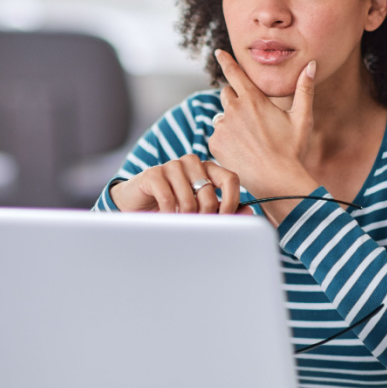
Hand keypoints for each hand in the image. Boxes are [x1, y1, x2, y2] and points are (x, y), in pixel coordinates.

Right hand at [109, 154, 240, 213]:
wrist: (137, 203)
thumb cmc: (172, 206)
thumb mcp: (200, 209)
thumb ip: (224, 209)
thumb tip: (249, 211)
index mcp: (207, 167)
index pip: (230, 178)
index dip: (231, 202)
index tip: (226, 219)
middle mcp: (191, 162)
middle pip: (210, 193)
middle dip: (205, 216)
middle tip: (196, 225)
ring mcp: (172, 165)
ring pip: (190, 199)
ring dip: (185, 217)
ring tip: (179, 221)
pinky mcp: (154, 174)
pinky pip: (169, 200)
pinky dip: (170, 215)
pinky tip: (167, 217)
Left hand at [207, 49, 315, 196]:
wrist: (277, 181)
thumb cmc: (292, 150)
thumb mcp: (302, 118)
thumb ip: (304, 89)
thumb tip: (312, 64)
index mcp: (253, 99)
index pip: (234, 73)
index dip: (225, 60)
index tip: (218, 52)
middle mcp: (233, 109)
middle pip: (227, 94)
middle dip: (236, 101)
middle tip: (252, 120)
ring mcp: (222, 127)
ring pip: (222, 117)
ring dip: (231, 123)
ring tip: (250, 141)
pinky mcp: (214, 143)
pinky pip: (217, 135)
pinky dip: (225, 140)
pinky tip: (241, 151)